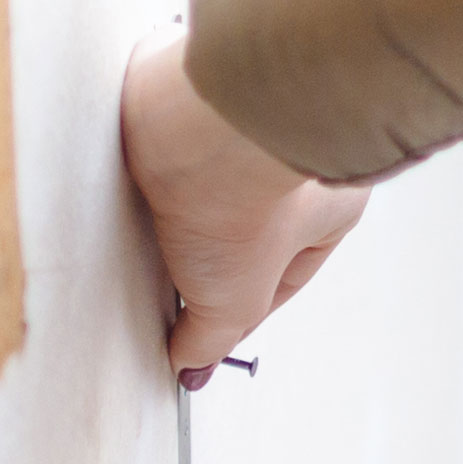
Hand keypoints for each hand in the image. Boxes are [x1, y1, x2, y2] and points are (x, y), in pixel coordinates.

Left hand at [122, 29, 369, 384]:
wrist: (200, 121)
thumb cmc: (246, 198)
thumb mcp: (235, 297)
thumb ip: (214, 337)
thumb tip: (191, 363)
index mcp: (331, 201)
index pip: (284, 274)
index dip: (239, 311)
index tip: (199, 338)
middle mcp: (288, 159)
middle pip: (242, 228)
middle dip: (205, 259)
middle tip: (165, 283)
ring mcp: (238, 128)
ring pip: (203, 186)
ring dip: (174, 210)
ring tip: (144, 232)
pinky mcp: (188, 101)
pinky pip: (166, 146)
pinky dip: (148, 170)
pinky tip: (131, 188)